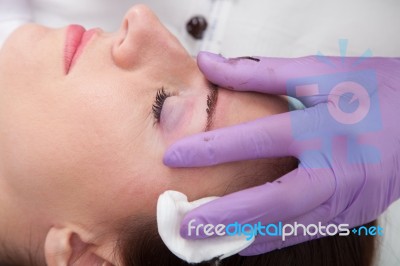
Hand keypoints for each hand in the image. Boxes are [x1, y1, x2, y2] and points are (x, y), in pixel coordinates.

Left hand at [163, 51, 399, 254]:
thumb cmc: (374, 91)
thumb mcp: (321, 73)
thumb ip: (260, 72)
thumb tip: (210, 64)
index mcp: (328, 128)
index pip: (261, 139)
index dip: (215, 149)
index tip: (175, 158)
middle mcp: (338, 169)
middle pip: (274, 199)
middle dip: (225, 215)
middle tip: (183, 223)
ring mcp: (347, 199)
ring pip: (288, 227)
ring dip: (242, 235)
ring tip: (202, 240)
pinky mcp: (350, 215)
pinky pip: (302, 233)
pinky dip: (268, 240)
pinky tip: (240, 241)